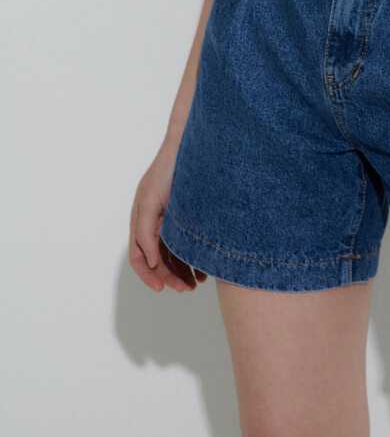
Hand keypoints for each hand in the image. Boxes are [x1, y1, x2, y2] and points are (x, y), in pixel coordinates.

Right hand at [129, 145, 207, 292]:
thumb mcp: (150, 201)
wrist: (190, 147)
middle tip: (186, 289)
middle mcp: (154, 222)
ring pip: (173, 255)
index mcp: (141, 220)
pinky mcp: (187, 216)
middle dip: (171, 276)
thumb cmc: (167, 170)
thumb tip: (150, 261)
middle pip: (158, 259)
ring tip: (198, 284)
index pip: (139, 257)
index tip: (163, 288)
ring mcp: (170, 220)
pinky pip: (186, 244)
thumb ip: (145, 231)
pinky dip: (193, 258)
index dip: (148, 275)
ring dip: (183, 271)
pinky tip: (205, 268)